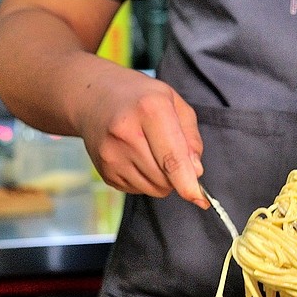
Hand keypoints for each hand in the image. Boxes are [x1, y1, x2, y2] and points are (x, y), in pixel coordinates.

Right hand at [74, 65, 207, 205]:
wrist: (96, 98)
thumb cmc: (141, 98)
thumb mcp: (174, 103)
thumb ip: (191, 137)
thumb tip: (195, 172)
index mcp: (150, 109)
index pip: (171, 158)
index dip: (187, 182)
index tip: (199, 198)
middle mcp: (126, 133)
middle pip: (164, 178)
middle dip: (177, 177)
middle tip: (172, 155)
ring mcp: (111, 154)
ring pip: (152, 188)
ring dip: (161, 180)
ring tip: (152, 152)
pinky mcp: (104, 171)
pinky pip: (137, 190)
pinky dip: (145, 180)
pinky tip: (137, 157)